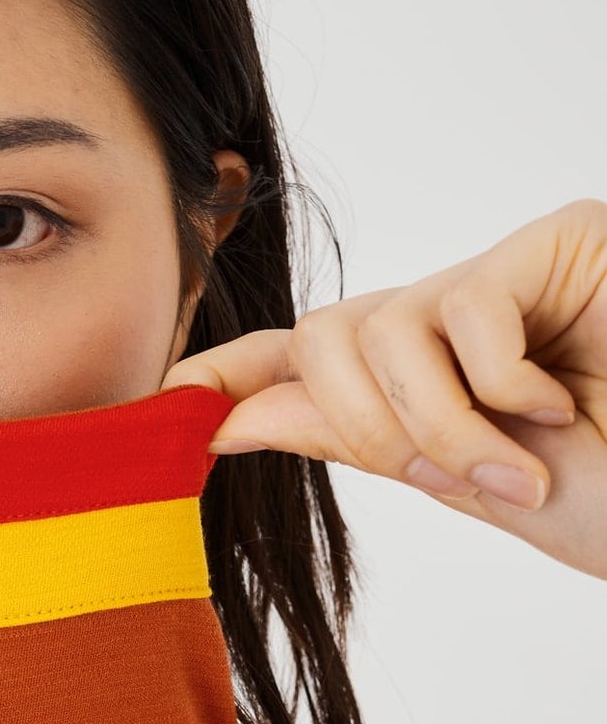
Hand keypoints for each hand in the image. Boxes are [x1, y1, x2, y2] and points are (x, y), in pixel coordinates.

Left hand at [160, 198, 606, 579]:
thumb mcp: (470, 483)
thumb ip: (360, 441)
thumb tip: (231, 416)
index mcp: (422, 381)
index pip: (302, 361)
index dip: (225, 374)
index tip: (158, 405)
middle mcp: (446, 321)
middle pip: (321, 340)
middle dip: (372, 429)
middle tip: (471, 478)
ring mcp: (499, 276)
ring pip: (379, 333)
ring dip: (444, 426)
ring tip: (525, 466)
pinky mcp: (553, 240)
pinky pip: (462, 313)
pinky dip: (504, 387)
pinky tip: (566, 403)